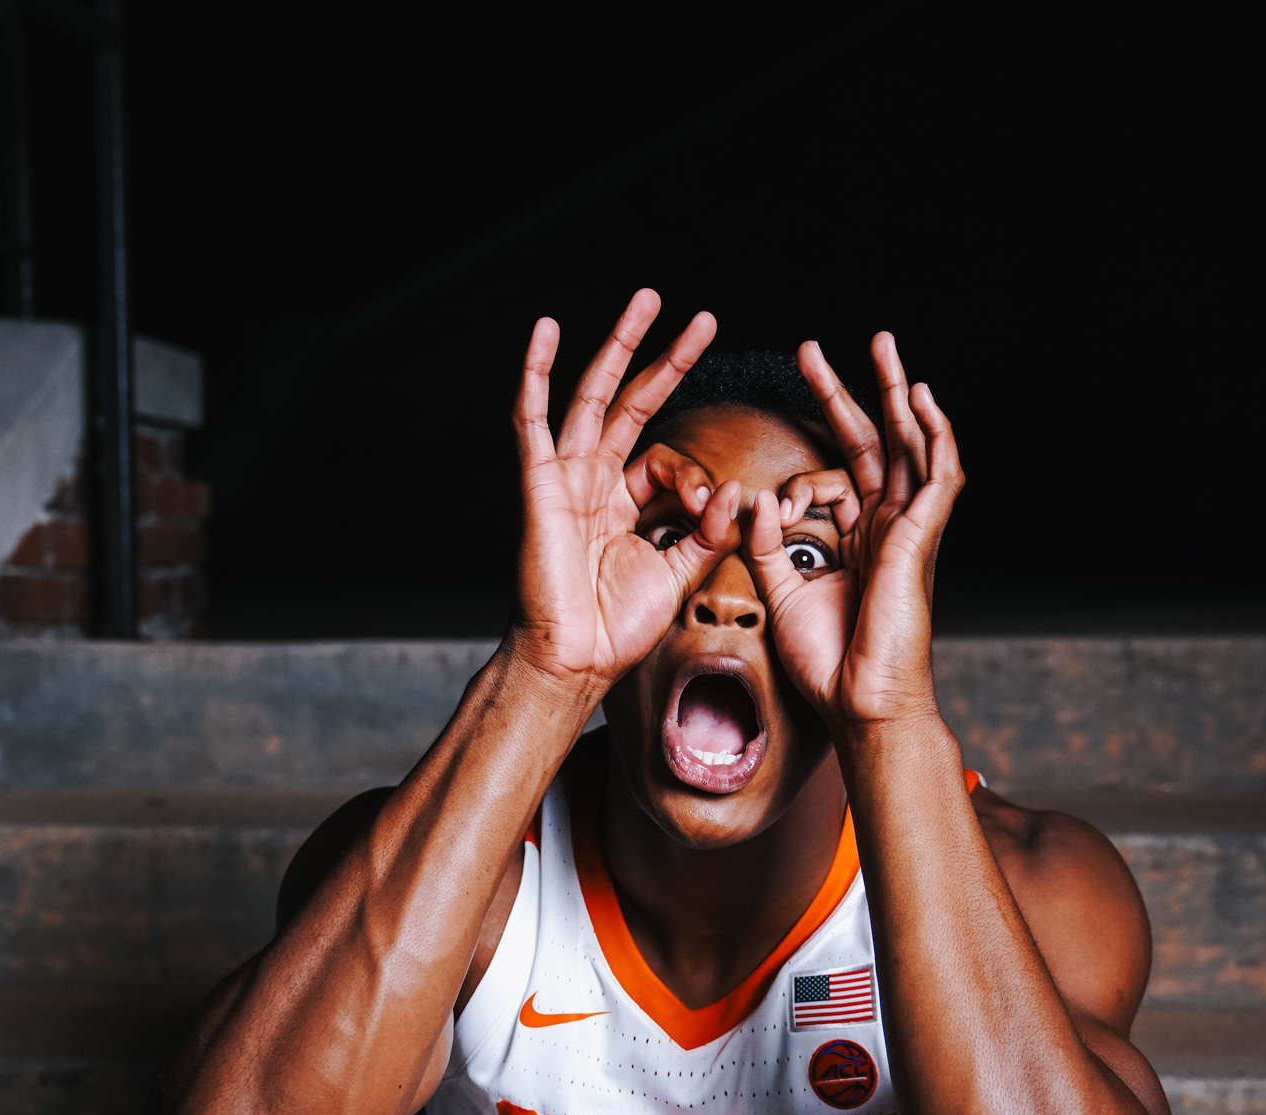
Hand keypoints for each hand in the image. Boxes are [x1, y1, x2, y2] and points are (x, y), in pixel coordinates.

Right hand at [509, 289, 743, 699]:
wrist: (578, 661)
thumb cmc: (618, 627)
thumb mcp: (679, 573)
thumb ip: (708, 532)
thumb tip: (733, 490)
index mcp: (624, 504)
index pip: (664, 459)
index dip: (693, 474)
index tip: (708, 505)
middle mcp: (594, 482)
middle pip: (633, 403)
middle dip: (666, 358)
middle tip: (701, 319)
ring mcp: (565, 479)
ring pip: (592, 396)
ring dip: (619, 346)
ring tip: (646, 302)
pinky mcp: (540, 486)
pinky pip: (533, 422)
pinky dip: (536, 375)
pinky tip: (544, 334)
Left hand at [744, 332, 963, 730]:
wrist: (859, 704)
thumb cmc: (828, 664)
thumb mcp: (781, 592)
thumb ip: (767, 544)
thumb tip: (758, 498)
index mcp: (856, 540)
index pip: (833, 475)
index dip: (799, 473)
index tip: (776, 488)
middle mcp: (884, 528)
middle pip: (871, 444)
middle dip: (847, 393)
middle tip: (817, 349)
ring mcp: (906, 530)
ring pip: (908, 445)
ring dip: (895, 393)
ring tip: (883, 345)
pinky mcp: (920, 538)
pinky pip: (938, 474)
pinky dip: (934, 433)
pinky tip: (920, 396)